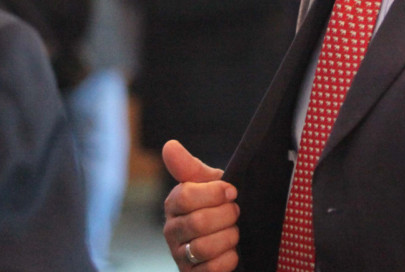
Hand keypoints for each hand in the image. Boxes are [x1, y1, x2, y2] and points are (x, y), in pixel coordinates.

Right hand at [162, 140, 240, 271]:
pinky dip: (229, 259)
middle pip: (198, 222)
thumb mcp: (209, 185)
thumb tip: (169, 146)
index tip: (232, 191)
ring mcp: (180, 255)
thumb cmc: (217, 209)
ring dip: (229, 238)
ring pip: (205, 247)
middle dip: (226, 217)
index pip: (186, 196)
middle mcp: (172, 230)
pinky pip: (212, 269)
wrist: (228, 241)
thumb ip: (190, 168)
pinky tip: (232, 252)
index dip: (214, 193)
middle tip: (235, 214)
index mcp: (174, 204)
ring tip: (234, 232)